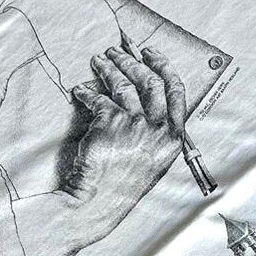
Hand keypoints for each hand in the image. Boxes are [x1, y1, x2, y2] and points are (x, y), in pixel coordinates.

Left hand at [65, 40, 186, 225]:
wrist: (98, 202)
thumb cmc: (122, 185)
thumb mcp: (152, 161)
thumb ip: (156, 133)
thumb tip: (146, 103)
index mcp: (173, 139)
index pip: (176, 92)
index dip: (163, 67)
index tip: (150, 54)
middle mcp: (158, 129)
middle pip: (149, 81)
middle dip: (131, 61)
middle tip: (116, 53)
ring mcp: (135, 125)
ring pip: (124, 84)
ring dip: (109, 68)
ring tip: (98, 61)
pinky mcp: (109, 122)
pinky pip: (97, 98)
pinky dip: (86, 92)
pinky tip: (80, 91)